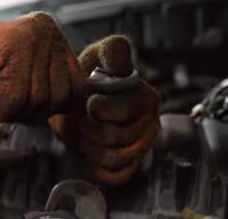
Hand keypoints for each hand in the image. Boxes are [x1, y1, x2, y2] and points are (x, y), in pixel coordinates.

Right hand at [0, 12, 84, 123]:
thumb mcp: (21, 75)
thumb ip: (49, 84)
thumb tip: (78, 107)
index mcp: (50, 33)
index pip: (79, 85)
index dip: (54, 106)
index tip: (28, 104)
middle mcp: (45, 29)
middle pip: (61, 95)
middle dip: (32, 111)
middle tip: (5, 100)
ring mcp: (31, 35)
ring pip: (37, 100)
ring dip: (10, 111)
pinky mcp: (13, 46)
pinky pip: (14, 100)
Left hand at [49, 36, 159, 185]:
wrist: (77, 98)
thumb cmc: (89, 76)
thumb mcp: (98, 55)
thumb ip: (112, 51)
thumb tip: (121, 62)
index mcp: (145, 97)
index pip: (120, 110)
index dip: (97, 108)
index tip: (88, 101)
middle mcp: (150, 122)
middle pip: (114, 138)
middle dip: (89, 130)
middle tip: (81, 120)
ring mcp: (142, 145)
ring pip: (115, 159)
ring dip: (90, 148)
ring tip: (83, 135)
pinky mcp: (132, 164)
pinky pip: (118, 176)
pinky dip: (99, 170)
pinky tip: (89, 155)